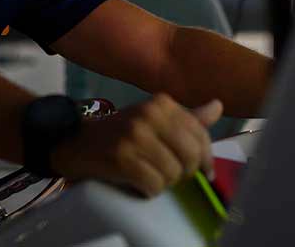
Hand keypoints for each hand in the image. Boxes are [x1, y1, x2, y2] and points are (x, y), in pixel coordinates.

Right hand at [49, 93, 222, 196]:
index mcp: (162, 103)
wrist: (76, 142)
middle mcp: (150, 114)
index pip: (201, 135)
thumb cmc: (121, 133)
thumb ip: (187, 117)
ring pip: (174, 174)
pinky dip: (149, 190)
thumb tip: (218, 107)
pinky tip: (139, 182)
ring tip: (150, 175)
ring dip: (164, 183)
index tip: (203, 171)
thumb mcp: (154, 119)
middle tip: (170, 174)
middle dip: (185, 172)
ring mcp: (135, 135)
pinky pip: (154, 186)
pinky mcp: (122, 158)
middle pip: (191, 156)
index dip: (205, 158)